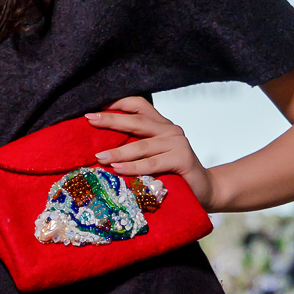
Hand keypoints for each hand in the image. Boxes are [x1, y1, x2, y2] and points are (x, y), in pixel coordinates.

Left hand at [86, 96, 213, 206]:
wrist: (203, 190)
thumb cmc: (173, 174)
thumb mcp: (152, 156)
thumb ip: (135, 148)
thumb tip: (100, 148)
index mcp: (161, 124)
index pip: (139, 105)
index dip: (118, 103)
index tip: (96, 107)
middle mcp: (169, 130)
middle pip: (137, 120)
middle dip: (111, 120)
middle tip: (90, 119)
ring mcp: (177, 143)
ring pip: (142, 145)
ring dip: (119, 151)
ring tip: (100, 156)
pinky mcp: (182, 159)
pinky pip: (152, 163)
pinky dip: (133, 167)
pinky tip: (118, 169)